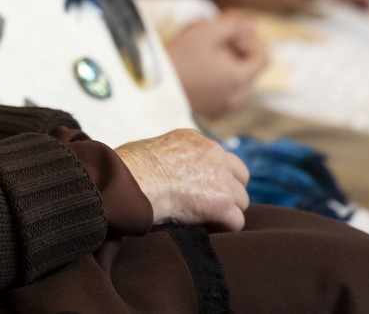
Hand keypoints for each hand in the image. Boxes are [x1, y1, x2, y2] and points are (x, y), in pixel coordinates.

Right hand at [115, 128, 249, 231]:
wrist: (131, 181)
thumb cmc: (126, 168)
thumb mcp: (150, 150)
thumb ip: (168, 157)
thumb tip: (161, 172)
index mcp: (194, 139)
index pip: (220, 157)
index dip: (213, 176)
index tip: (198, 189)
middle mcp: (212, 152)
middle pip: (239, 177)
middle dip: (227, 193)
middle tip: (206, 206)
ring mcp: (220, 177)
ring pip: (241, 200)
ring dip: (226, 212)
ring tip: (203, 221)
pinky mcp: (221, 202)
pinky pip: (236, 222)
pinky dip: (222, 228)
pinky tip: (204, 229)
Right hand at [164, 13, 270, 119]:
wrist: (153, 85)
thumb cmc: (179, 56)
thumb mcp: (206, 33)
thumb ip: (234, 26)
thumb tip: (252, 23)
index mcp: (239, 78)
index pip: (264, 58)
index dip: (255, 42)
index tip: (237, 33)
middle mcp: (237, 97)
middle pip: (253, 71)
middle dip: (242, 53)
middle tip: (219, 41)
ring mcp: (225, 107)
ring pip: (241, 84)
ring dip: (233, 67)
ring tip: (208, 55)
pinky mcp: (213, 113)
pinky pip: (229, 95)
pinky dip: (224, 82)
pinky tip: (203, 71)